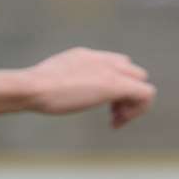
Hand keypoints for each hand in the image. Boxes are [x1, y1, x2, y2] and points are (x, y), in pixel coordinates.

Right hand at [21, 47, 155, 128]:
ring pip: (142, 81)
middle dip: (126, 95)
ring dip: (132, 104)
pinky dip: (138, 111)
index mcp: (85, 56)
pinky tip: (116, 123)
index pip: (116, 63)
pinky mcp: (116, 84)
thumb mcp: (47, 80)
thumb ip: (60, 82)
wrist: (31, 87)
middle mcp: (102, 59)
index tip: (102, 104)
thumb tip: (47, 93)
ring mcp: (110, 70)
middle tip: (111, 114)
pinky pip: (146, 94)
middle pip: (133, 72)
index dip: (115, 86)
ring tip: (114, 120)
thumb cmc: (31, 90)